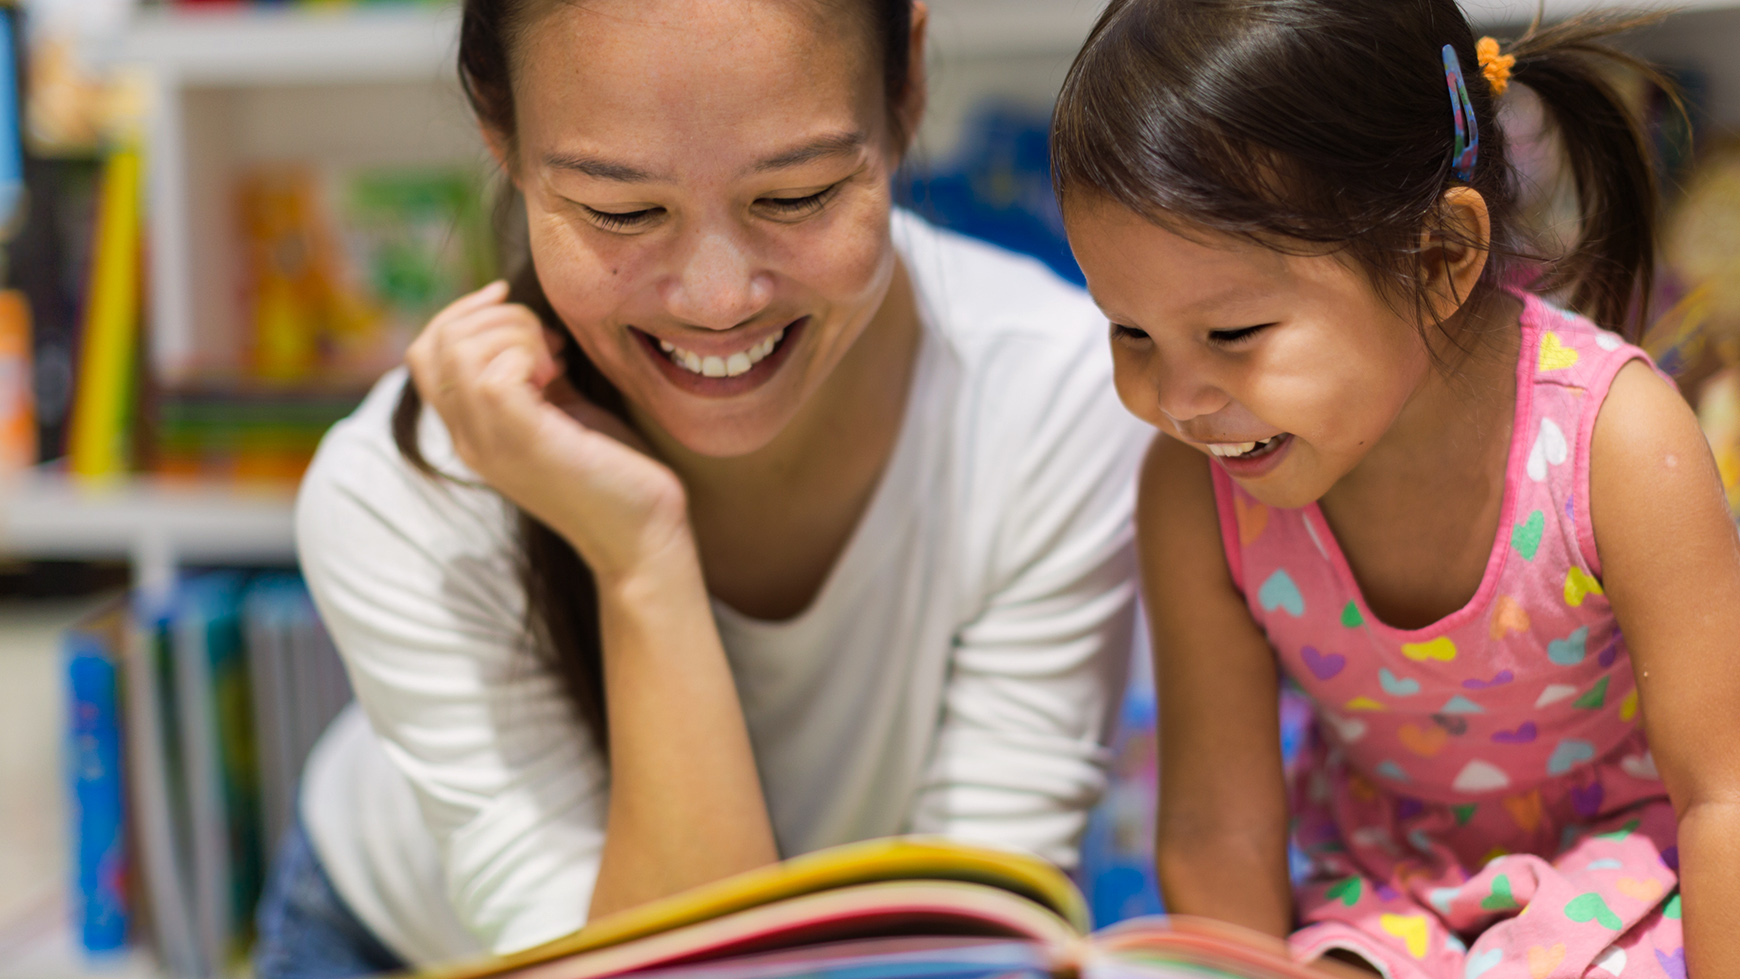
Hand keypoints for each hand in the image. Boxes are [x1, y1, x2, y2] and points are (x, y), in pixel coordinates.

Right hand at [406, 281, 692, 582]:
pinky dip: (529, 352)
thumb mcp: (562, 410)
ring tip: (557, 359)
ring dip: (515, 331)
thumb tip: (527, 323)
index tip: (508, 300)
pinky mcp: (524, 442)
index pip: (424, 353)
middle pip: (435, 343)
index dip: (462, 312)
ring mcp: (490, 444)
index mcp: (471, 430)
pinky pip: (496, 373)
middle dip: (496, 317)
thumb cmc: (613, 470)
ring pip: (461, 351)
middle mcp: (468, 439)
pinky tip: (561, 373)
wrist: (643, 536)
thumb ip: (534, 374)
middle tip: (550, 342)